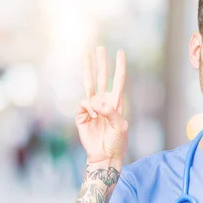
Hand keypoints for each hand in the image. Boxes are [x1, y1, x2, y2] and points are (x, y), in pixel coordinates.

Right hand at [76, 47, 128, 163]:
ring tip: (86, 55)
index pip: (118, 81)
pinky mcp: (82, 114)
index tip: (121, 53)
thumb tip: (95, 101)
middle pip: (101, 77)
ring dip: (87, 69)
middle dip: (101, 63)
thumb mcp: (120, 126)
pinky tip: (93, 119)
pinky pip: (83, 104)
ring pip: (88, 84)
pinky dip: (89, 110)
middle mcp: (104, 101)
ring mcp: (92, 107)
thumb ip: (110, 112)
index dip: (120, 67)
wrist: (105, 155)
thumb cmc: (117, 141)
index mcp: (116, 102)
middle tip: (99, 47)